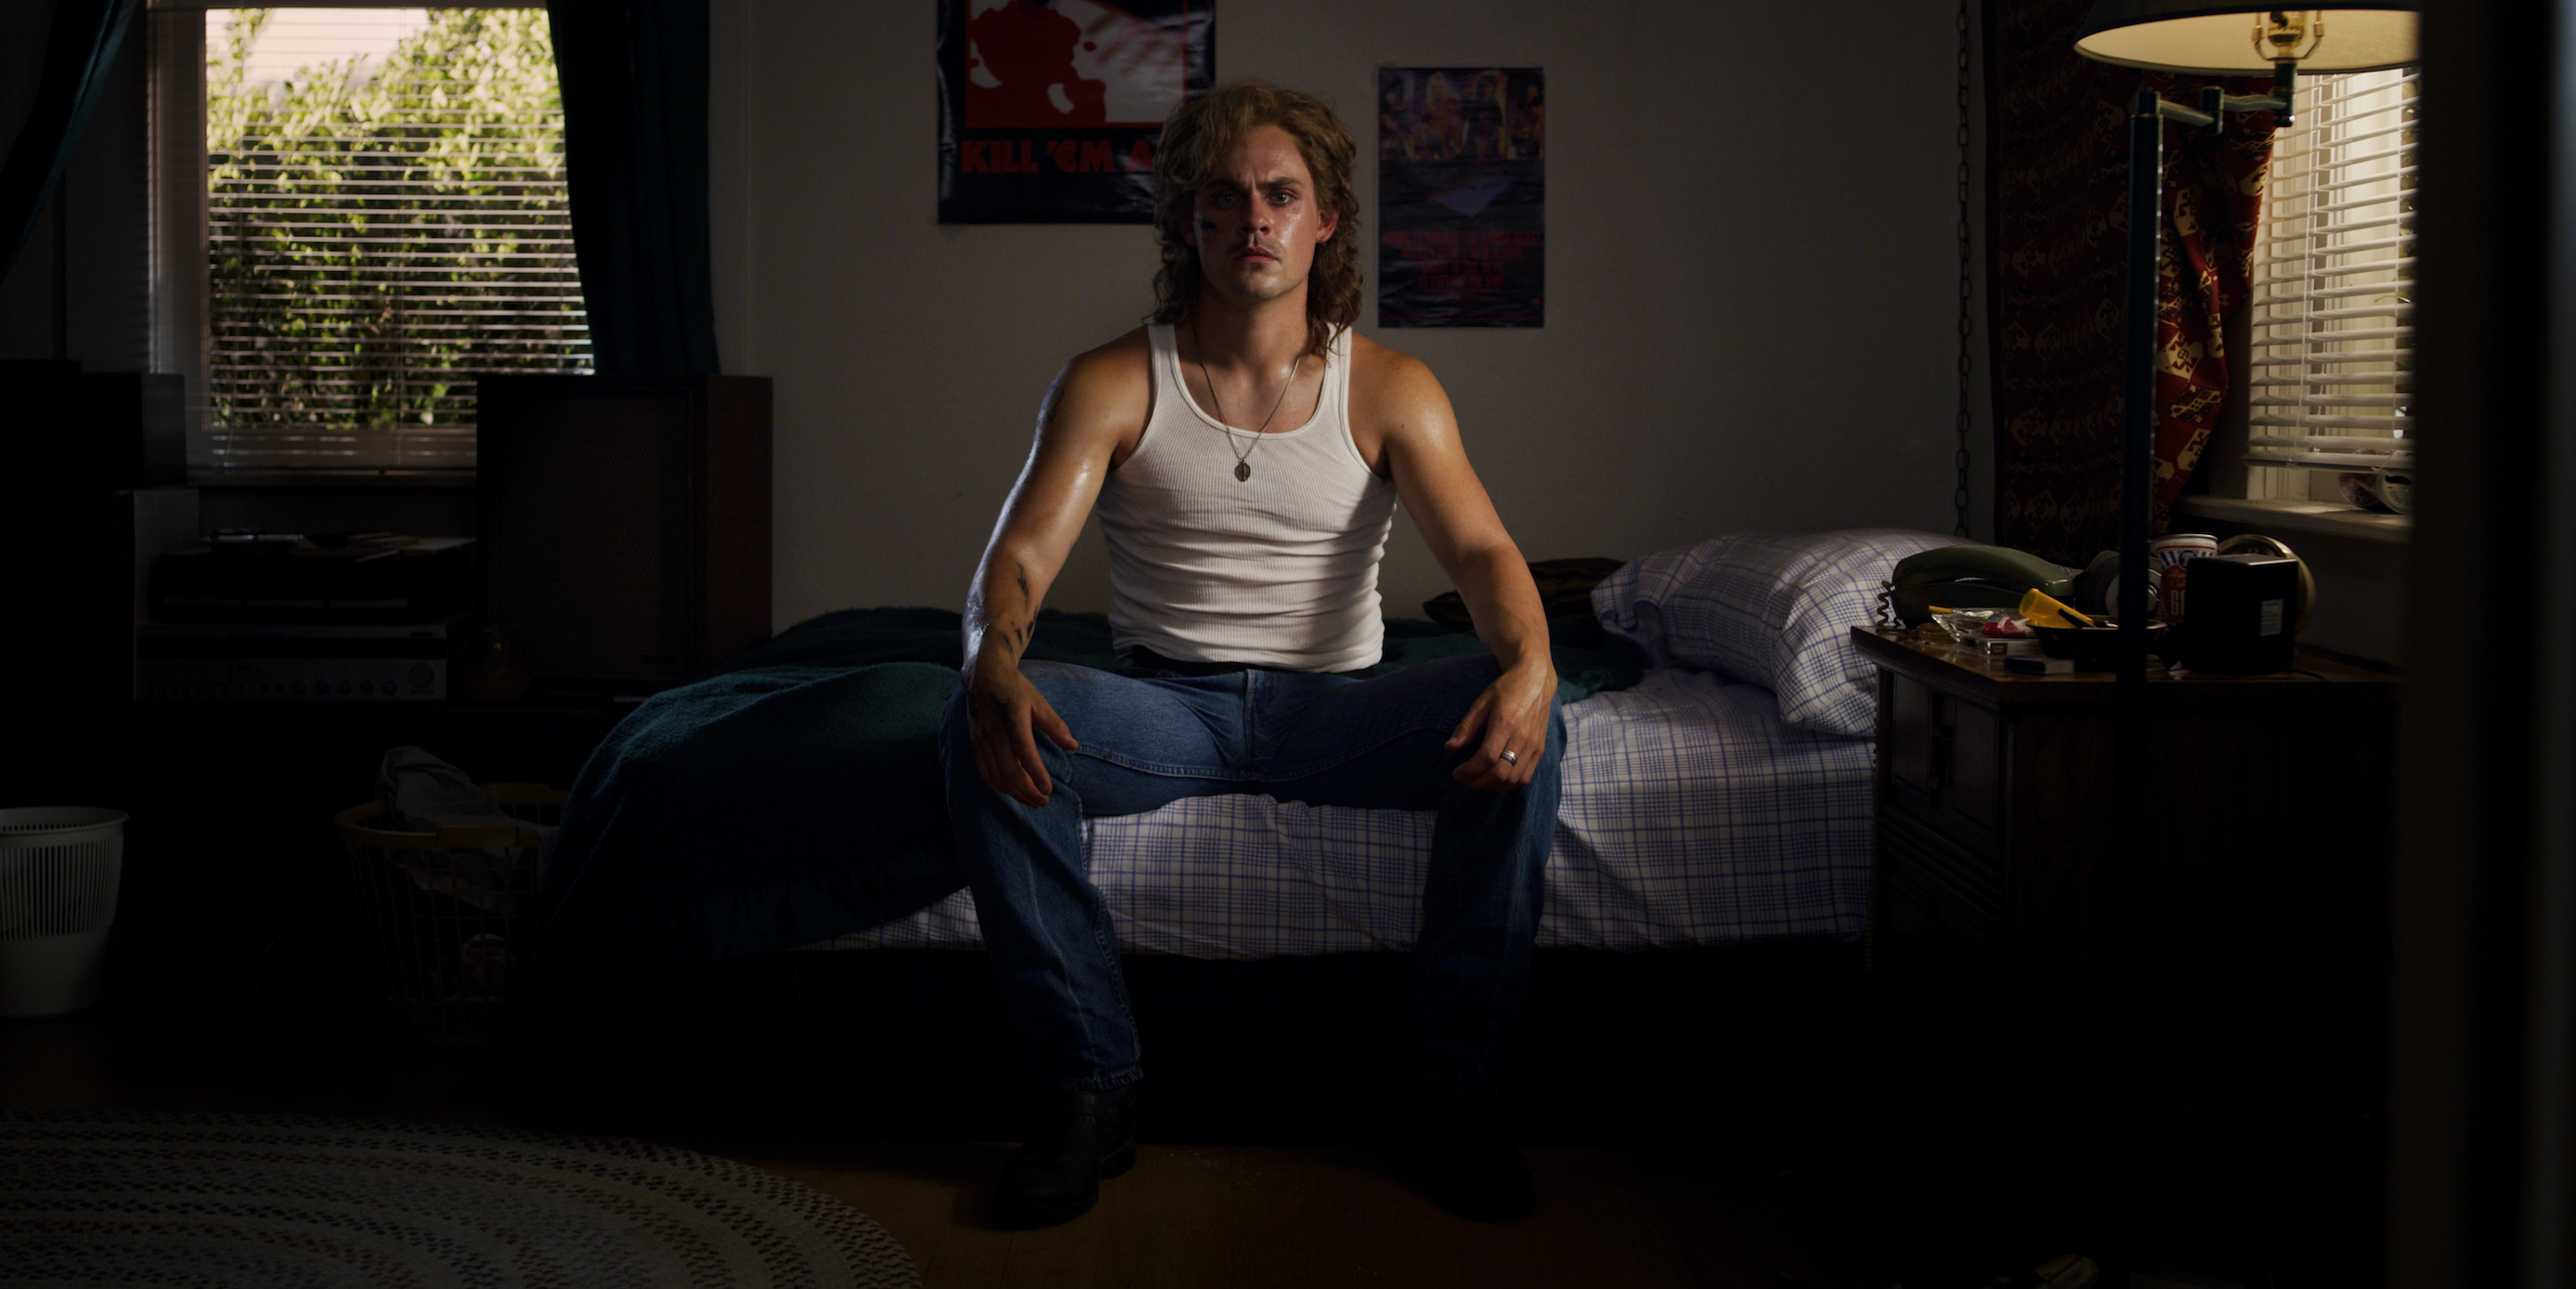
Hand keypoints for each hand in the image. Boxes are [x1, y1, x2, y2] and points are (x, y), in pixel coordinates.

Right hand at [964, 658, 1077, 807]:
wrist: (984, 675)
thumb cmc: (1015, 688)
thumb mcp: (1039, 702)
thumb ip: (1055, 725)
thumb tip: (1073, 745)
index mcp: (1012, 719)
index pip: (1024, 753)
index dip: (1037, 774)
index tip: (1048, 790)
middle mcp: (993, 732)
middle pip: (1009, 771)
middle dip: (1027, 791)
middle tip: (1043, 801)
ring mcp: (981, 739)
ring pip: (996, 776)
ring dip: (1014, 793)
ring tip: (1032, 800)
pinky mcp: (974, 743)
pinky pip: (985, 772)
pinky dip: (999, 786)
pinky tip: (1012, 791)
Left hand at [1444, 661, 1553, 792]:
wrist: (1536, 680)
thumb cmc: (1506, 689)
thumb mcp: (1481, 703)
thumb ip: (1466, 727)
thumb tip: (1449, 748)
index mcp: (1506, 723)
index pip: (1487, 758)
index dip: (1470, 771)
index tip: (1457, 773)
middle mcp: (1523, 737)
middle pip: (1500, 773)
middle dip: (1477, 782)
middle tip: (1464, 779)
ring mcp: (1534, 746)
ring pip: (1513, 780)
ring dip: (1492, 786)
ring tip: (1477, 780)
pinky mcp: (1540, 750)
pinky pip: (1525, 777)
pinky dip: (1508, 784)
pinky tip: (1494, 779)